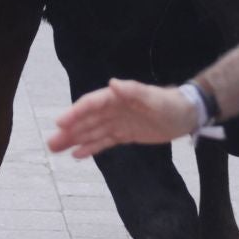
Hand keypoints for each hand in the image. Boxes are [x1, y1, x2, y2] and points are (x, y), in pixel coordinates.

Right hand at [47, 78, 197, 157]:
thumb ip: (133, 91)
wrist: (188, 115)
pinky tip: (77, 154)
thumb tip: (112, 83)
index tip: (59, 123)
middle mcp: (115, 108)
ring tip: (56, 149)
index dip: (75, 113)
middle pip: (87, 120)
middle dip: (69, 130)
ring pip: (92, 132)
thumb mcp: (155, 98)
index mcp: (118, 97)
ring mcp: (119, 122)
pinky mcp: (126, 134)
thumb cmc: (172, 104)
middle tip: (51, 143)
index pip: (92, 104)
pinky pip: (104, 141)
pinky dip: (91, 147)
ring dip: (75, 140)